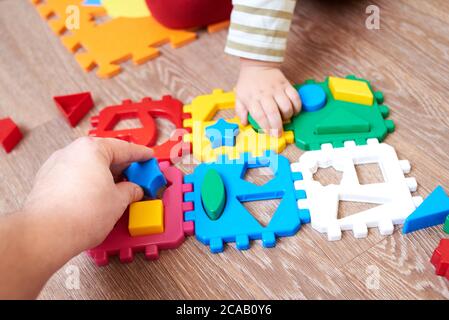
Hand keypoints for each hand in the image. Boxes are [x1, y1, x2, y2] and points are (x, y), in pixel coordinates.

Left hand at [24, 137, 152, 253]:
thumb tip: (133, 190)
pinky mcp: (46, 182)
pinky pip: (75, 177)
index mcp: (92, 149)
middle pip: (104, 155)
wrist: (48, 234)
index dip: (140, 154)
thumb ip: (130, 191)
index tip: (147, 157)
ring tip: (118, 190)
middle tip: (137, 176)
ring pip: (88, 166)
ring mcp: (56, 166)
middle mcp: (71, 152)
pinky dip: (89, 184)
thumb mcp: (119, 201)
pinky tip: (97, 197)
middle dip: (122, 166)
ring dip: (105, 176)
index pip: (124, 148)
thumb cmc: (79, 214)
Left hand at [235, 58, 300, 136]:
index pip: (259, 116)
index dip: (265, 126)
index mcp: (252, 99)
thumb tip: (244, 123)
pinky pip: (295, 97)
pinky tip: (294, 111)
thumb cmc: (248, 83)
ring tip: (285, 119)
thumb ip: (240, 111)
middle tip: (278, 134)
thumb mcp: (239, 97)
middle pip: (273, 113)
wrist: (257, 64)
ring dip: (287, 116)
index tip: (268, 133)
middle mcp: (264, 95)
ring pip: (286, 106)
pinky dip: (297, 106)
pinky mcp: (286, 84)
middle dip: (277, 126)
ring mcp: (276, 89)